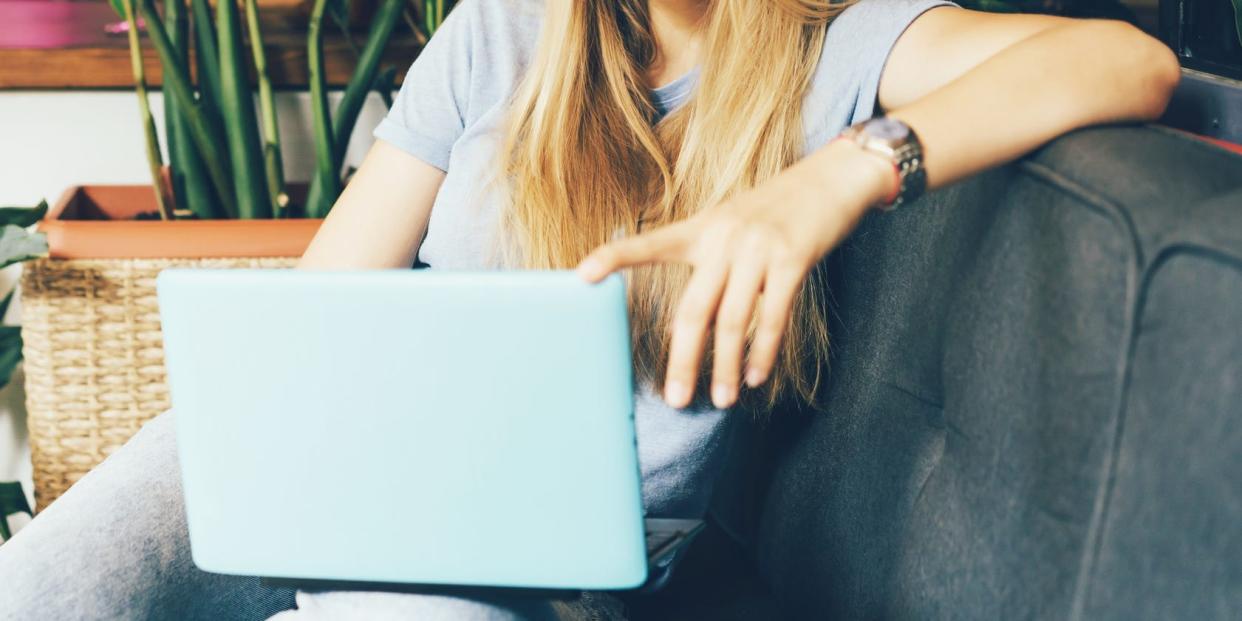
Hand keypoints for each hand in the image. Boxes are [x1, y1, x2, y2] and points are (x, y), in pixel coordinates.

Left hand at [577, 140, 893, 408]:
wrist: (831, 179)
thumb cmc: (777, 209)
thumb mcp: (733, 223)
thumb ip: (711, 263)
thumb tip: (701, 325)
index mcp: (701, 228)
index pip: (650, 243)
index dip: (615, 258)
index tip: (581, 274)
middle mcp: (723, 238)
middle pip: (694, 310)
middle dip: (684, 360)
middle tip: (677, 399)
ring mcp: (757, 248)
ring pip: (733, 321)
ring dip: (726, 366)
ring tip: (722, 399)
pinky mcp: (792, 258)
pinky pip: (773, 316)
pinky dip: (763, 352)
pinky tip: (756, 377)